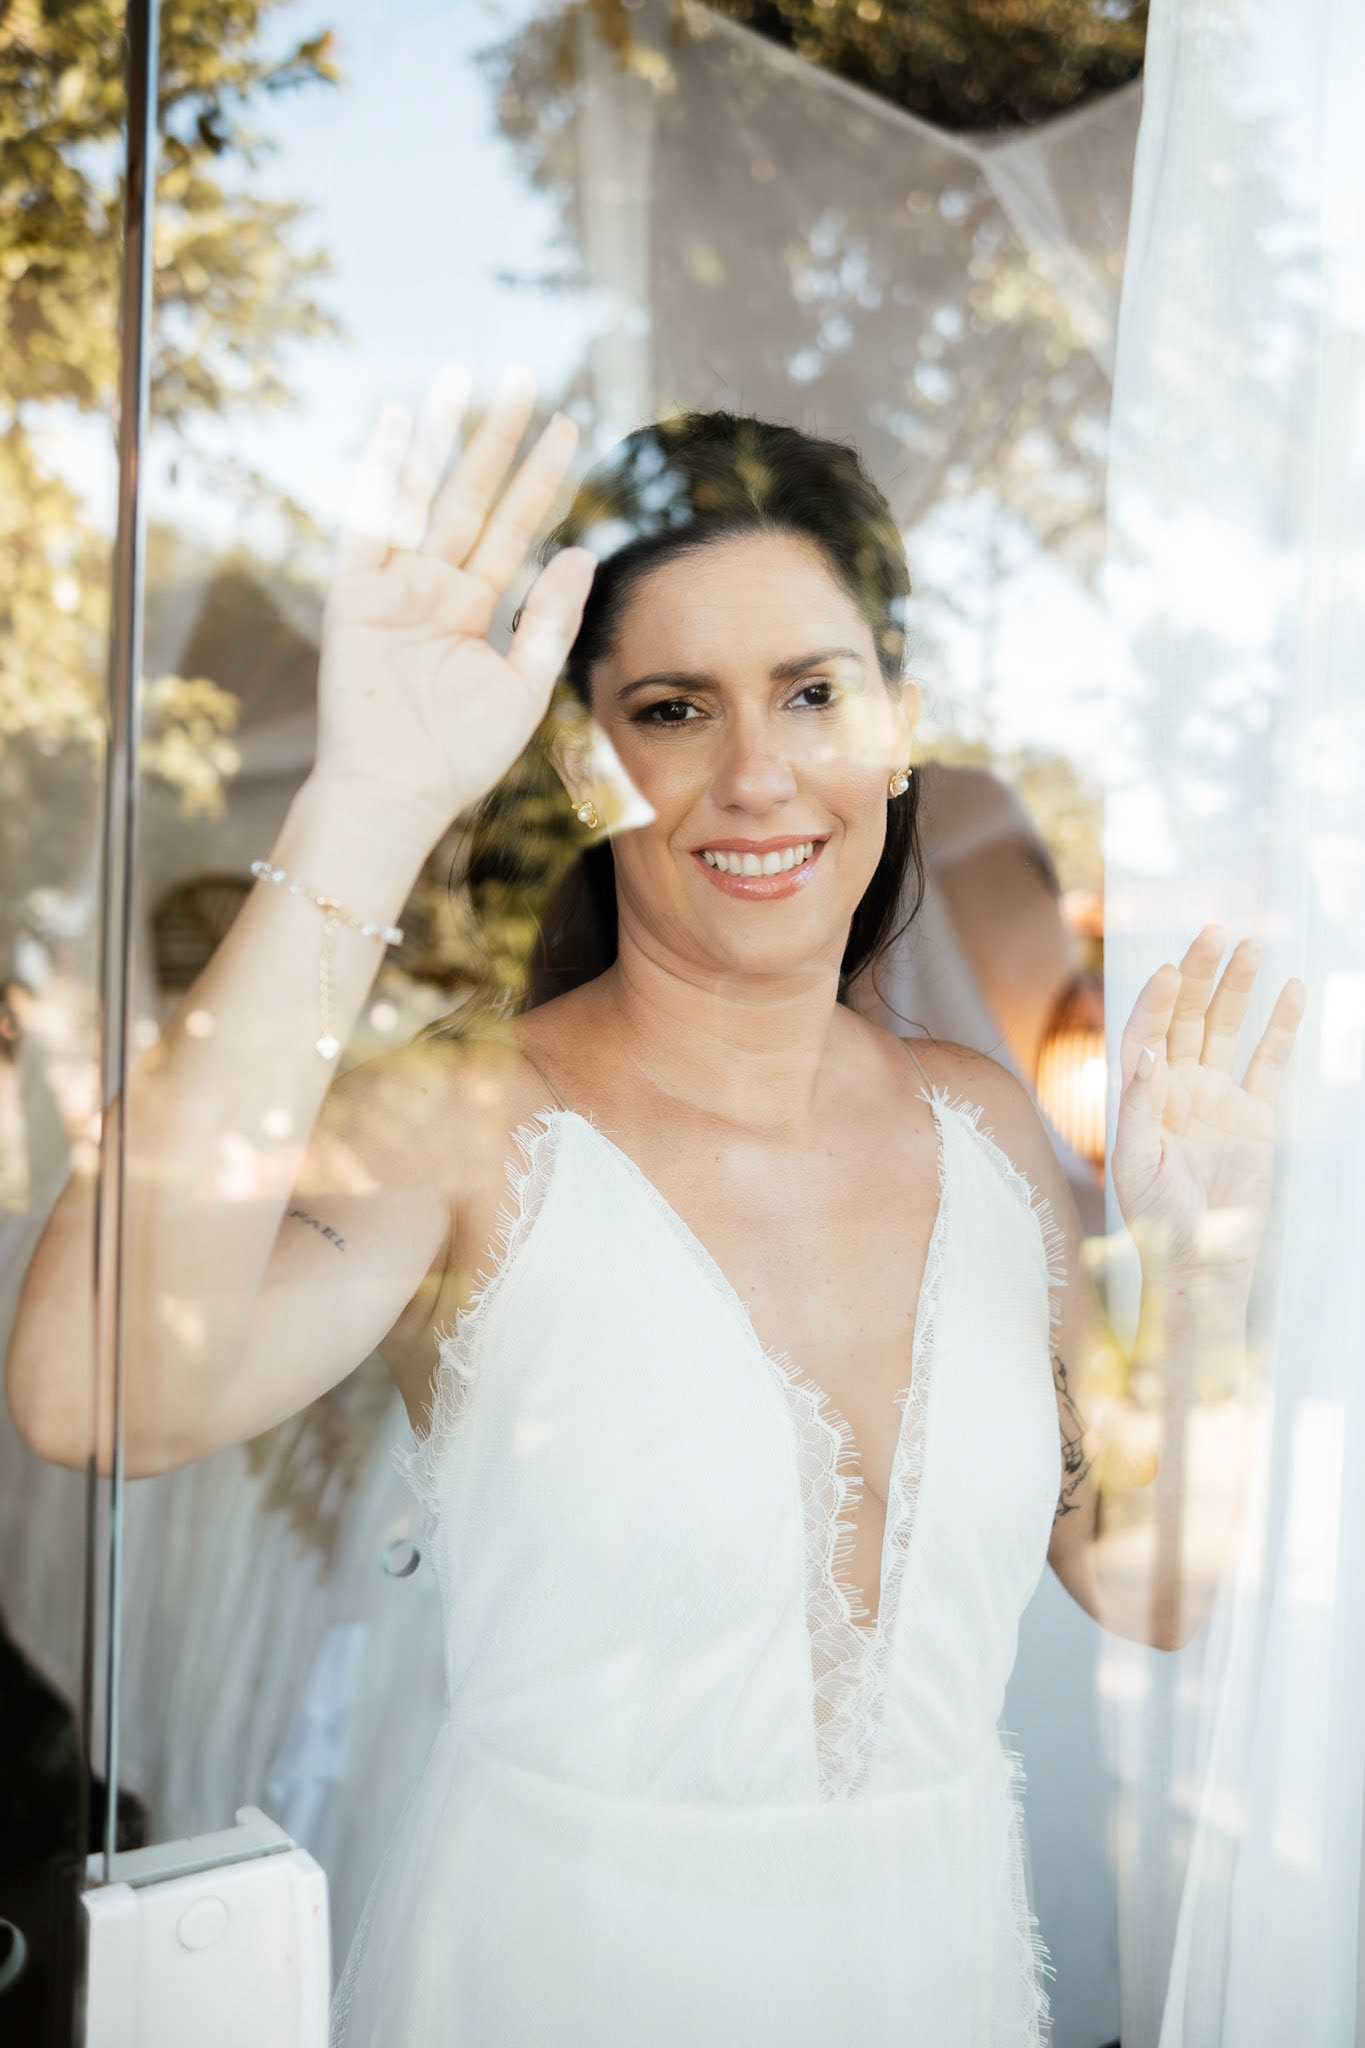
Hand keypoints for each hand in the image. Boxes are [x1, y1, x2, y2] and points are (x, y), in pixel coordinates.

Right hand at [312, 363, 595, 845]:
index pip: (515, 527)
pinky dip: (379, 472)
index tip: (569, 426)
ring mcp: (392, 587)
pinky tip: (396, 422)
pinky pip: (367, 521)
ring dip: (440, 437)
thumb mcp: (526, 685)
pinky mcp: (354, 595)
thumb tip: (581, 551)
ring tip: (462, 376)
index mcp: (474, 610)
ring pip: (421, 494)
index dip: (542, 478)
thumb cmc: (461, 756)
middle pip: (471, 496)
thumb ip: (550, 617)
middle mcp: (432, 589)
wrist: (397, 792)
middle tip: (527, 379)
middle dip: (498, 439)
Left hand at [1111, 926, 1305, 1276]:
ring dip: (1236, 988)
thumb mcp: (1136, 1161)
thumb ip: (1137, 1105)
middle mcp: (1176, 1086)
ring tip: (1250, 947)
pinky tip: (1291, 991)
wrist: (1202, 1258)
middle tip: (1214, 933)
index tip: (1170, 971)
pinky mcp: (1254, 1113)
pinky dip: (1281, 1027)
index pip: (1147, 1032)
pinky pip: (1269, 1060)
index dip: (1157, 1001)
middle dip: (1198, 976)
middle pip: (1186, 1017)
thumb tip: (1146, 1052)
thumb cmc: (1156, 1216)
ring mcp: (1216, 1096)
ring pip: (1226, 1028)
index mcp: (1141, 1094)